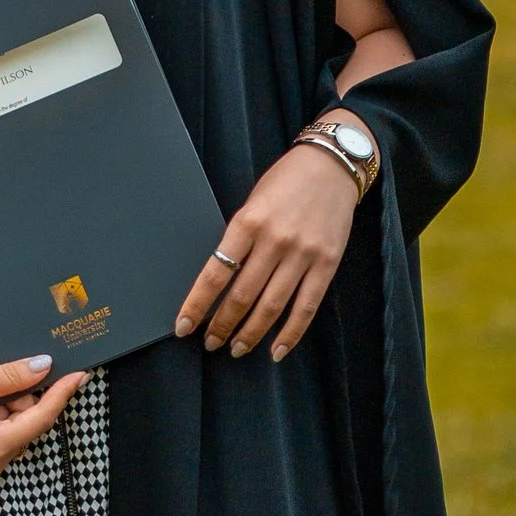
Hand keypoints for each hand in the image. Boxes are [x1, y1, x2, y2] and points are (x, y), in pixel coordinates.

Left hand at [174, 144, 356, 359]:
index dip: (197, 304)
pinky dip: (290, 334)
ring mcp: (303, 254)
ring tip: (236, 349)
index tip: (183, 326)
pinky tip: (276, 350)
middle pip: (242, 296)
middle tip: (210, 343)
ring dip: (250, 333)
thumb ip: (239, 239)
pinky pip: (306, 307)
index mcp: (248, 223)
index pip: (216, 274)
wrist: (332, 165)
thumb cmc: (285, 182)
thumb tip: (221, 280)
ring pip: (271, 307)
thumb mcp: (252, 202)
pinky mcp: (327, 264)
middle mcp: (275, 241)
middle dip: (222, 325)